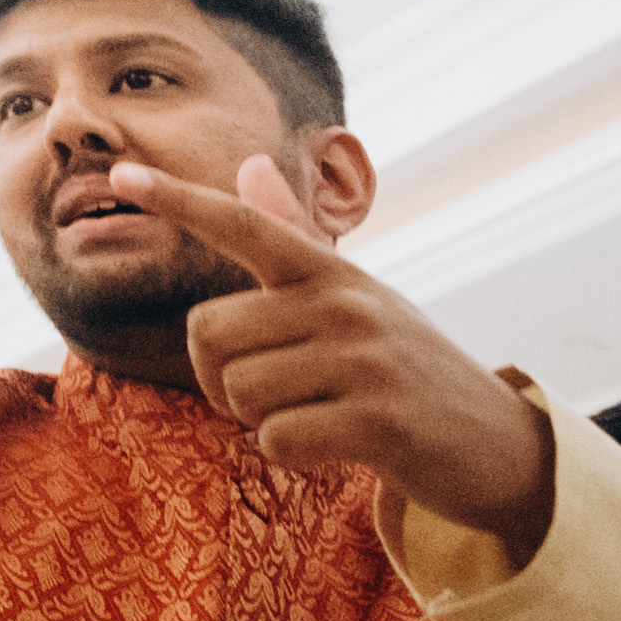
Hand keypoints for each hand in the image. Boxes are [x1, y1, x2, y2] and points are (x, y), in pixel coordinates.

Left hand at [133, 155, 554, 554]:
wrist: (499, 447)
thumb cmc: (404, 370)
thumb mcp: (352, 297)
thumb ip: (294, 240)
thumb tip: (250, 166)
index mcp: (332, 272)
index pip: (245, 225)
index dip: (181, 201)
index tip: (122, 176)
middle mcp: (346, 303)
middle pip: (208, 333)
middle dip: (220, 377)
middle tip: (277, 393)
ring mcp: (364, 359)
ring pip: (238, 391)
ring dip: (261, 420)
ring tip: (318, 416)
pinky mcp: (378, 420)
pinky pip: (275, 439)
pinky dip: (292, 454)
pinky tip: (337, 447)